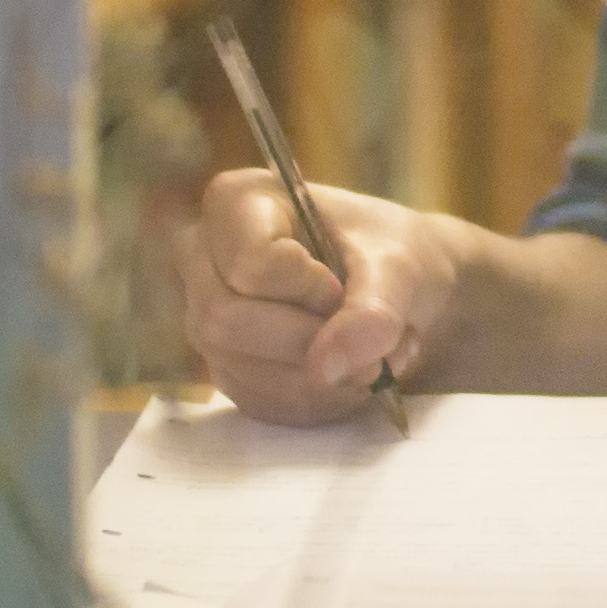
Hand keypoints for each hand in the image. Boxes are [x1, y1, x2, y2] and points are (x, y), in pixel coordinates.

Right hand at [180, 165, 455, 422]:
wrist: (403, 294)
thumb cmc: (392, 256)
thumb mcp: (399, 269)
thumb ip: (371, 311)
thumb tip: (326, 366)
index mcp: (236, 203)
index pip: (249, 265)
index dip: (309, 290)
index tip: (346, 287)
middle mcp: (203, 260)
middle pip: (227, 321)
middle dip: (311, 341)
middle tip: (374, 336)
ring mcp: (206, 320)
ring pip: (242, 371)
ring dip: (326, 378)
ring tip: (376, 354)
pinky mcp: (228, 371)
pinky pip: (262, 404)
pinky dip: (322, 401)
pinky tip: (352, 376)